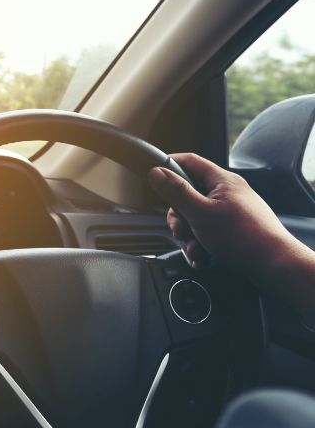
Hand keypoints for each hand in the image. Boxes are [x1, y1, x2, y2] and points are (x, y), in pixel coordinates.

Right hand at [148, 152, 306, 284]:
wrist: (274, 266)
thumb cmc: (245, 238)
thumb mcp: (201, 213)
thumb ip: (176, 192)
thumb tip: (156, 173)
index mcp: (222, 181)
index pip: (189, 162)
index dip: (168, 166)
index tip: (153, 177)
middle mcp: (226, 194)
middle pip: (186, 195)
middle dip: (179, 217)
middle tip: (182, 229)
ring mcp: (229, 212)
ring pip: (194, 218)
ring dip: (189, 236)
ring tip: (197, 248)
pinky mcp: (230, 230)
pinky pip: (205, 232)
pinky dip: (200, 245)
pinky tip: (203, 255)